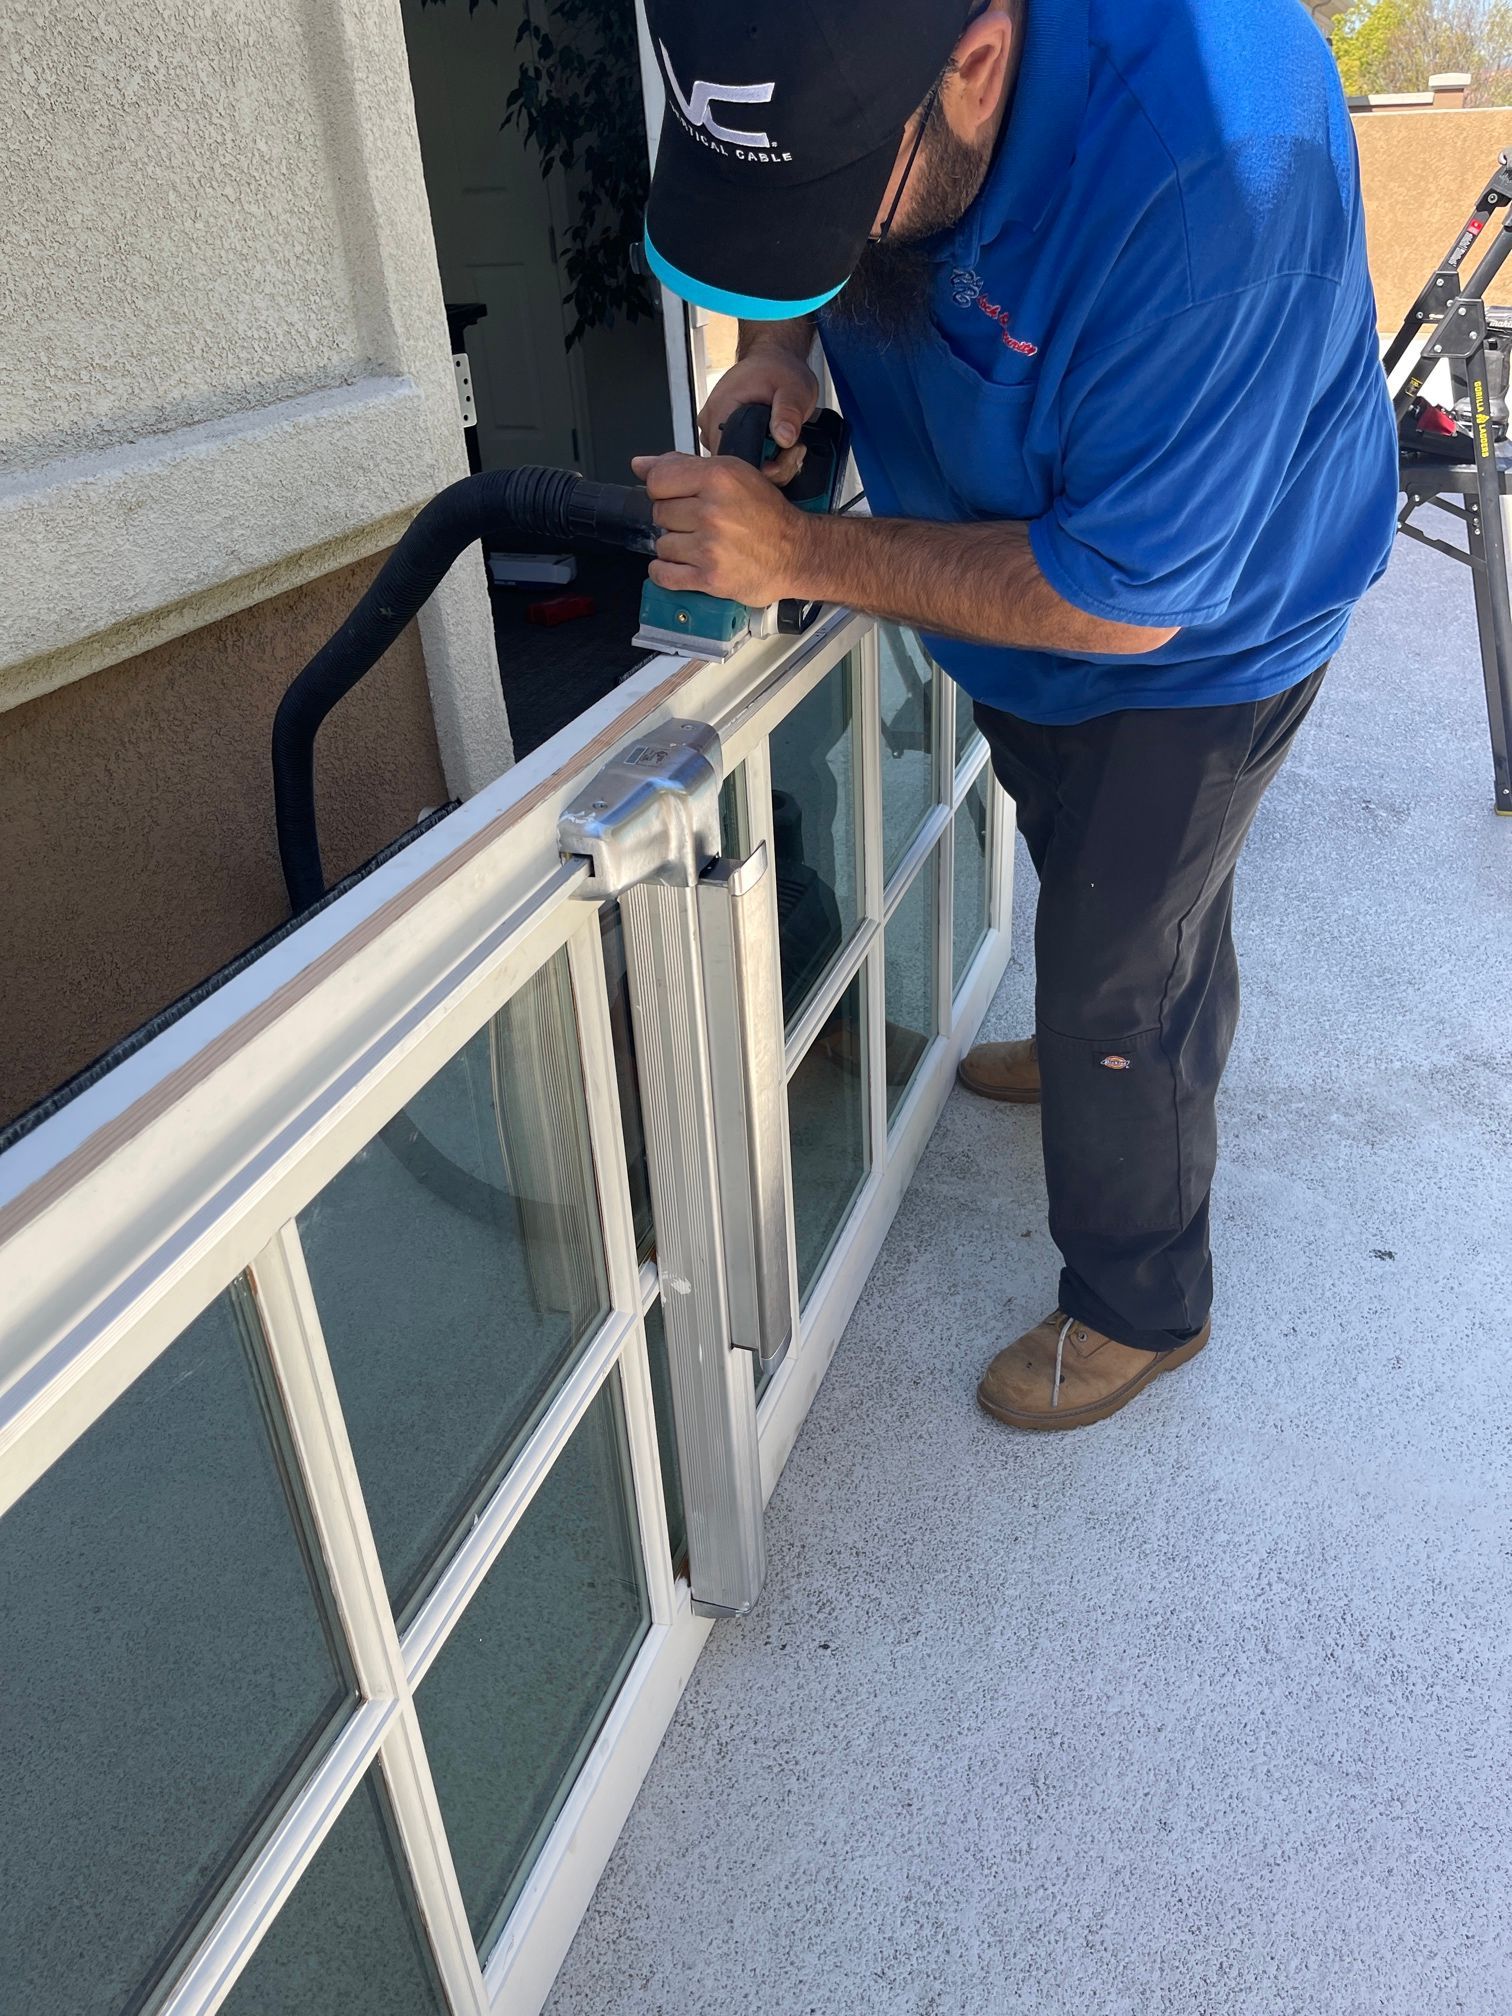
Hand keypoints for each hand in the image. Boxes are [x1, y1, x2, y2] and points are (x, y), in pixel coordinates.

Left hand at [629, 451, 815, 606]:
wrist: (797, 553)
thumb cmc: (768, 515)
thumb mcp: (733, 474)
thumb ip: (684, 466)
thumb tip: (640, 464)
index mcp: (719, 478)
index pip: (658, 481)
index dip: (663, 490)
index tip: (678, 497)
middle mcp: (713, 511)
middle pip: (659, 513)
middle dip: (674, 519)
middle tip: (699, 523)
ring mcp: (710, 547)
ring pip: (662, 544)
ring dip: (675, 547)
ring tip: (699, 545)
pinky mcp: (710, 578)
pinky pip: (664, 574)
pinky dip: (666, 572)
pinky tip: (683, 565)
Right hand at [697, 343, 818, 484]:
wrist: (773, 362)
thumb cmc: (778, 370)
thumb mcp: (793, 387)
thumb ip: (788, 411)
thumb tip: (784, 437)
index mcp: (721, 409)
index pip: (732, 460)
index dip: (761, 467)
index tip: (784, 456)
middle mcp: (711, 423)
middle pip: (735, 468)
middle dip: (770, 467)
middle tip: (792, 447)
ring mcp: (714, 432)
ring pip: (738, 468)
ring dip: (768, 464)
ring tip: (785, 443)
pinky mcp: (722, 437)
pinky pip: (740, 461)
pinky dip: (762, 460)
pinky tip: (776, 447)